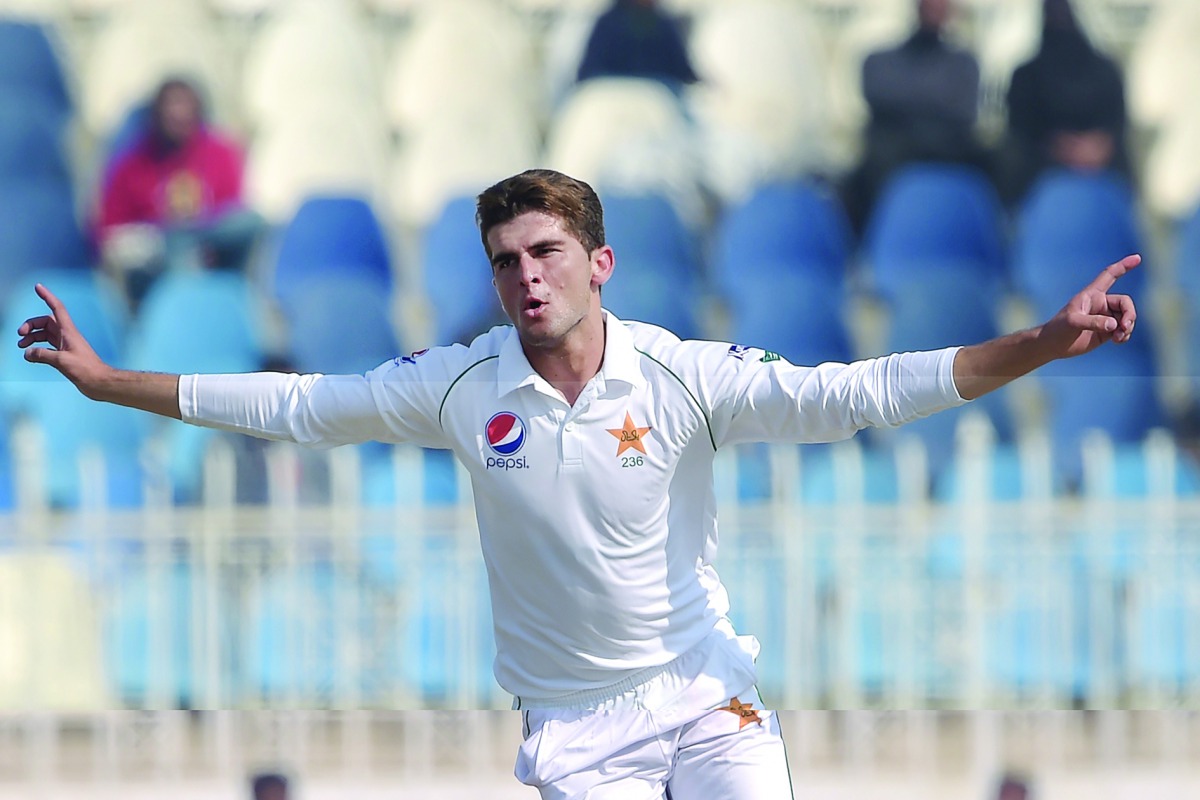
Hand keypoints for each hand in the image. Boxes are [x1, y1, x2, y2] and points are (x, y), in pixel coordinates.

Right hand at [16, 283, 111, 397]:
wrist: (99, 382)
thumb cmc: (86, 370)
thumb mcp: (61, 361)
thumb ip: (42, 355)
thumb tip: (27, 353)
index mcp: (69, 331)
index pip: (57, 308)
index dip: (47, 296)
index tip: (38, 286)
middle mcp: (67, 335)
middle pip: (46, 322)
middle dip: (31, 325)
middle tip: (20, 334)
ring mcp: (66, 344)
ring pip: (45, 334)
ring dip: (32, 337)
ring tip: (21, 346)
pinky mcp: (65, 354)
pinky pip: (47, 345)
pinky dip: (37, 347)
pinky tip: (30, 354)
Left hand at [1039, 254, 1138, 358]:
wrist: (1053, 346)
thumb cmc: (1059, 329)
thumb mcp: (1073, 323)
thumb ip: (1093, 322)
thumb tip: (1114, 325)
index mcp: (1092, 294)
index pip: (1109, 276)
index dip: (1123, 266)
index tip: (1138, 258)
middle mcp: (1101, 303)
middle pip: (1125, 303)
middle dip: (1129, 315)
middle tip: (1125, 327)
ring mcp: (1105, 317)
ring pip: (1127, 318)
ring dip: (1127, 327)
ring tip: (1118, 338)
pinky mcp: (1107, 331)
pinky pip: (1124, 330)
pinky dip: (1125, 335)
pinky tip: (1118, 341)